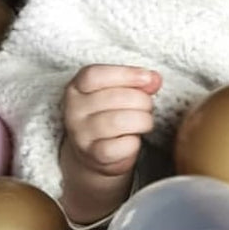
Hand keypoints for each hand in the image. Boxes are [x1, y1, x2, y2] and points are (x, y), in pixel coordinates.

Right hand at [59, 64, 161, 222]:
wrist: (96, 154)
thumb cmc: (111, 116)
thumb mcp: (120, 93)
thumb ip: (138, 83)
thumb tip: (154, 79)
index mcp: (76, 89)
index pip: (94, 75)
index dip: (125, 74)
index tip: (148, 78)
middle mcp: (74, 111)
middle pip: (115, 97)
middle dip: (142, 101)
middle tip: (147, 108)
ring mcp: (81, 134)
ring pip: (120, 121)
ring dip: (143, 121)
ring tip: (143, 123)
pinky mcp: (94, 155)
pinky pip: (123, 145)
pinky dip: (135, 142)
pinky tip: (133, 139)